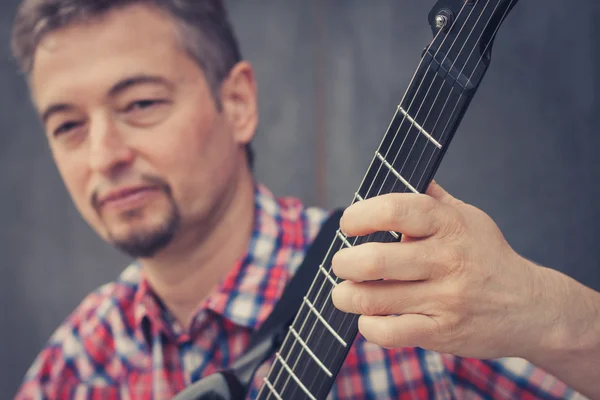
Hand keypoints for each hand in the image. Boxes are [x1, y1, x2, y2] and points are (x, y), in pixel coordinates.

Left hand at [330, 181, 552, 359]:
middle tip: (341, 263)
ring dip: (346, 296)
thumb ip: (431, 197)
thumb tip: (399, 169)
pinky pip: (389, 333)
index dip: (360, 215)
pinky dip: (368, 326)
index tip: (349, 223)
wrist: (532, 308)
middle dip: (343, 262)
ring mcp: (446, 299)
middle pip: (374, 260)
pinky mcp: (443, 333)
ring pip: (373, 299)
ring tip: (344, 292)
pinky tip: (369, 318)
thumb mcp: (468, 217)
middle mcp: (447, 260)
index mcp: (449, 224)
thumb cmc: (487, 256)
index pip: (394, 210)